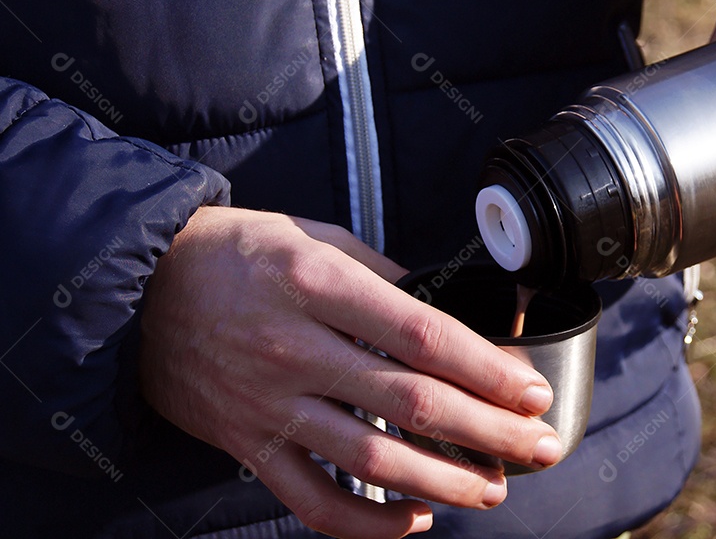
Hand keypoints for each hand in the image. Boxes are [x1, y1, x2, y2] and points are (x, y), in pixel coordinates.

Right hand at [139, 206, 560, 538]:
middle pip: (410, 402)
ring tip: (494, 488)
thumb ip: (384, 279)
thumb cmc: (239, 252)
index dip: (486, 368)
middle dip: (488, 431)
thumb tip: (449, 317)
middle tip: (542, 447)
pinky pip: (310, 499)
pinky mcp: (246, 443)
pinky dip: (366, 521)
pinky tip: (411, 519)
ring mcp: (267, 402)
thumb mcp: (317, 237)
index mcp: (317, 283)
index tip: (530, 391)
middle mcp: (294, 346)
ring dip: (443, 481)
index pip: (421, 335)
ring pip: (369, 459)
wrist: (142, 285)